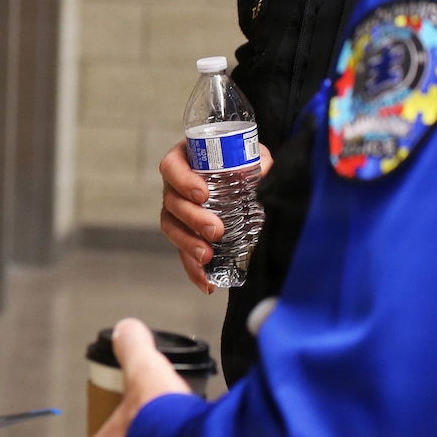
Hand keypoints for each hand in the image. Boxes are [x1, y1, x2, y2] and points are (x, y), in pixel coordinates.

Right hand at [159, 141, 272, 292]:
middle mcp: (174, 187)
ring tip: (206, 257)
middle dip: (192, 219)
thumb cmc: (238, 157)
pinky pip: (182, 251)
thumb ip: (258, 160)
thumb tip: (265, 172)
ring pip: (171, 228)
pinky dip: (193, 269)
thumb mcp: (248, 153)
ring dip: (187, 244)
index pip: (172, 168)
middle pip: (172, 203)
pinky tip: (207, 283)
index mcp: (183, 161)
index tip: (203, 193)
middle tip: (215, 229)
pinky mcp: (186, 234)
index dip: (183, 181)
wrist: (239, 171)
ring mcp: (177, 212)